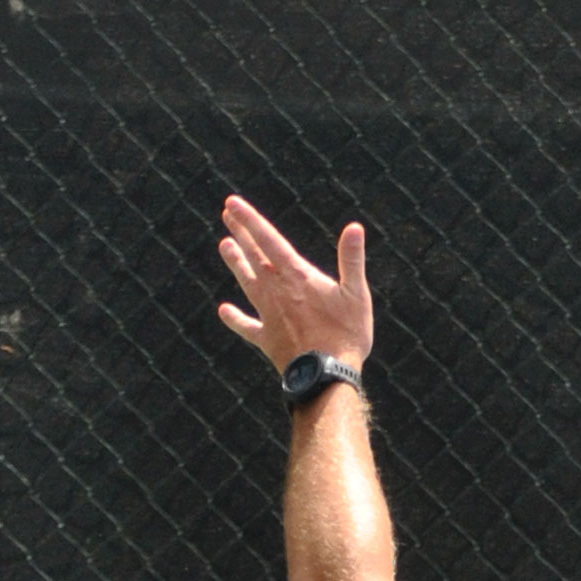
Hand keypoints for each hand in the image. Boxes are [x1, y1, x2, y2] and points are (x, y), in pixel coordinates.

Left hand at [217, 191, 372, 375]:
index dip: (250, 221)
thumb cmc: (347, 334)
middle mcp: (277, 291)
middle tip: (226, 213)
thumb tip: (354, 227)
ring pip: (248, 282)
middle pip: (255, 256)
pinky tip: (223, 311)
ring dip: (236, 263)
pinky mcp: (267, 339)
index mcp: (297, 276)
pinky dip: (235, 318)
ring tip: (224, 245)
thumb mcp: (356, 294)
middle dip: (241, 233)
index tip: (232, 203)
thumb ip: (352, 260)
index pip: (269, 240)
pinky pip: (247, 326)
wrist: (327, 376)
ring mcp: (269, 315)